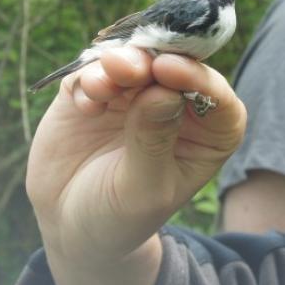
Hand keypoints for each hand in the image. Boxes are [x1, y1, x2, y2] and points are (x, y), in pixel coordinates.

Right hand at [25, 47, 246, 284]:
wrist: (69, 225)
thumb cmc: (120, 217)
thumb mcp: (142, 190)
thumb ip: (153, 141)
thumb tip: (163, 92)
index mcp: (207, 133)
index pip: (216, 96)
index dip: (197, 77)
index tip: (169, 70)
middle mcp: (175, 105)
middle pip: (174, 64)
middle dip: (152, 59)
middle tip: (129, 67)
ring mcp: (133, 93)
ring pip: (134, 59)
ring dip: (119, 63)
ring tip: (102, 85)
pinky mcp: (94, 90)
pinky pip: (94, 70)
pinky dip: (90, 79)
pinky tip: (85, 107)